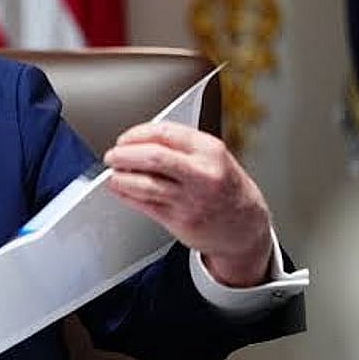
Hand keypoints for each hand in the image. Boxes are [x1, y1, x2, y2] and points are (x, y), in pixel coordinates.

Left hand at [102, 121, 272, 286]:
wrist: (245, 227)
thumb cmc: (226, 188)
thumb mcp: (214, 158)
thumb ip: (181, 147)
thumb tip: (140, 141)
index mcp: (210, 150)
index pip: (165, 133)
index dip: (137, 134)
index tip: (124, 139)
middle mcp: (202, 173)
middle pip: (152, 157)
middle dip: (125, 155)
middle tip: (112, 156)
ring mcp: (191, 199)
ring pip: (144, 184)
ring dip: (121, 178)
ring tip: (114, 174)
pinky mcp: (180, 221)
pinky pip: (145, 205)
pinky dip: (126, 195)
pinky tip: (120, 190)